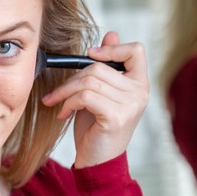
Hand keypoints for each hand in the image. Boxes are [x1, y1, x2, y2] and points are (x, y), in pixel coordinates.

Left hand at [41, 32, 148, 167]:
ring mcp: (130, 105)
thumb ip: (106, 67)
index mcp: (140, 84)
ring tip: (57, 104)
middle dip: (72, 79)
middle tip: (57, 93)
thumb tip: (111, 33)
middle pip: (99, 67)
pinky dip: (68, 103)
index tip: (90, 56)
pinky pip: (85, 97)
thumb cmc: (96, 129)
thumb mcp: (99, 94)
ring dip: (65, 92)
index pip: (135, 50)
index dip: (111, 48)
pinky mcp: (116, 116)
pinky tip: (63, 114)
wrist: (97, 162)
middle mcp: (140, 93)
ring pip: (89, 81)